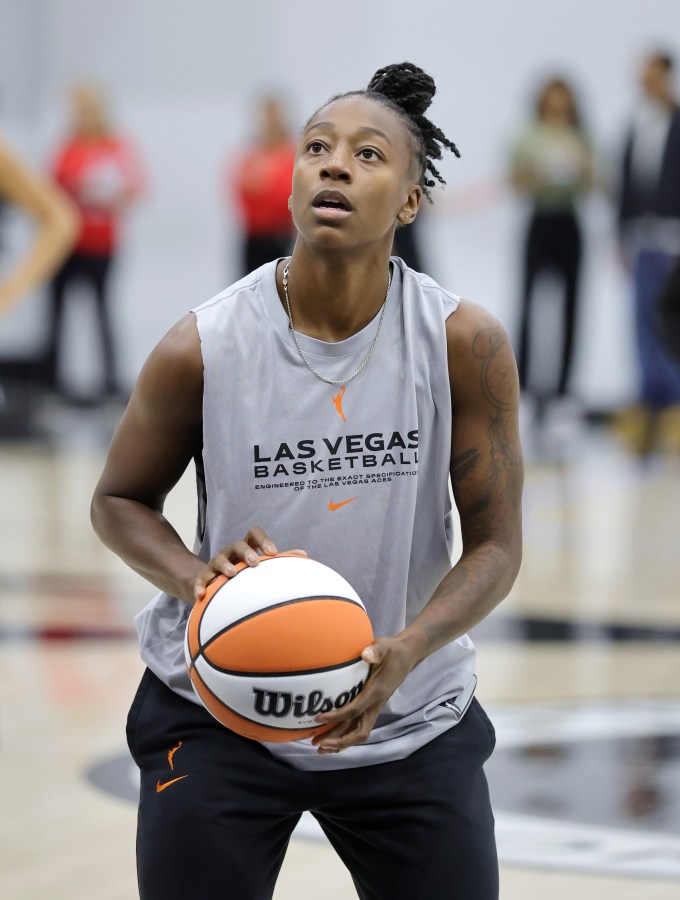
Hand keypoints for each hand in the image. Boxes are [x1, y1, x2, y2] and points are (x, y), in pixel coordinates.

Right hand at [192, 526, 306, 600]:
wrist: (212, 581)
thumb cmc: (243, 572)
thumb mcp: (259, 564)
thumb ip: (279, 560)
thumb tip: (303, 554)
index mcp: (246, 547)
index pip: (254, 533)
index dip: (263, 539)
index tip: (273, 552)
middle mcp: (230, 552)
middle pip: (237, 545)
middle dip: (245, 552)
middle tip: (255, 562)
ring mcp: (215, 564)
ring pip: (218, 559)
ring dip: (225, 566)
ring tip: (232, 574)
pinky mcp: (203, 578)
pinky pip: (200, 580)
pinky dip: (201, 586)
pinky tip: (202, 595)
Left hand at [311, 636, 415, 753]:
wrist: (406, 656)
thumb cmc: (393, 651)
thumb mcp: (386, 646)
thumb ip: (376, 650)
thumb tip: (365, 654)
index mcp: (376, 692)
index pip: (355, 710)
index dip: (337, 716)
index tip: (318, 718)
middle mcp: (375, 705)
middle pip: (358, 732)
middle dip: (339, 741)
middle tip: (317, 744)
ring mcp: (373, 708)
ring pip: (357, 732)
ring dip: (339, 742)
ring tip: (318, 746)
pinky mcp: (371, 707)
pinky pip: (357, 726)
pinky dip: (344, 735)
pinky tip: (329, 736)